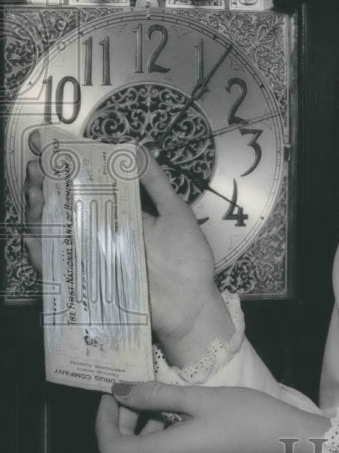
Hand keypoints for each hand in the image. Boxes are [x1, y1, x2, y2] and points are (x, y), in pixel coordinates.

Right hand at [23, 132, 232, 365]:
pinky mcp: (91, 282)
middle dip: (45, 190)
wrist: (191, 303)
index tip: (51, 155)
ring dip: (39, 215)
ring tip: (33, 196)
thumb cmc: (188, 258)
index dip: (68, 174)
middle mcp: (103, 234)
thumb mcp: (175, 214)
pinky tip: (33, 241)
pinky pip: (61, 269)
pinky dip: (43, 256)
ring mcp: (95, 258)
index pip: (89, 190)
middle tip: (35, 173)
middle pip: (66, 209)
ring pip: (57, 235)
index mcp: (122, 215)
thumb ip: (156, 184)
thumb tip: (137, 148)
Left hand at [96, 382, 329, 452]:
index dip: (103, 422)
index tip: (114, 397)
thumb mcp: (201, 397)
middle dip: (116, 433)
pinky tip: (178, 433)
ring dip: (136, 447)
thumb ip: (156, 395)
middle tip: (132, 404)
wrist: (288, 448)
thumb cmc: (249, 417)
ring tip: (158, 416)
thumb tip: (120, 390)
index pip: (109, 451)